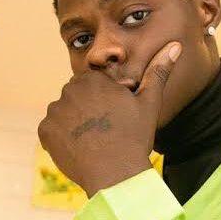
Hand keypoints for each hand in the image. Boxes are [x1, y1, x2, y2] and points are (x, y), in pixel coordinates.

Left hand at [38, 41, 181, 197]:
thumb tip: (175, 46)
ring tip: (93, 141)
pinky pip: (51, 131)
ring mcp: (55, 111)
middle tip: (105, 130)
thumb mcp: (149, 103)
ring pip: (65, 113)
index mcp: (93, 79)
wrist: (115, 174)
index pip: (95, 85)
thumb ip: (158, 72)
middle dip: (88, 109)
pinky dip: (62, 139)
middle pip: (77, 96)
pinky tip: (80, 148)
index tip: (115, 118)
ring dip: (74, 123)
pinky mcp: (45, 131)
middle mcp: (69, 90)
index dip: (107, 102)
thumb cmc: (135, 137)